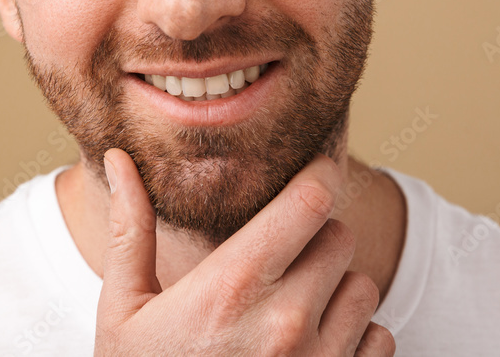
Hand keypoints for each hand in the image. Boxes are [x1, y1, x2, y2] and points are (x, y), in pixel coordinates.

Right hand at [94, 149, 394, 355]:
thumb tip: (119, 160)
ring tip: (289, 305)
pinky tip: (310, 345)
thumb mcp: (123, 309)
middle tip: (277, 255)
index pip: (308, 203)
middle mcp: (284, 321)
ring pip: (363, 285)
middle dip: (313, 235)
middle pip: (338, 236)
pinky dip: (355, 334)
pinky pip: (380, 338)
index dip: (314, 175)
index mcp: (229, 287)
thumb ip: (130, 229)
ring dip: (335, 286)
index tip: (312, 167)